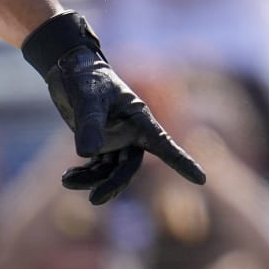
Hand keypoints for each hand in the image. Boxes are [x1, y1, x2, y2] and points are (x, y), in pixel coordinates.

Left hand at [22, 11, 205, 204]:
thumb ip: (89, 124)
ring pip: (111, 170)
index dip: (182, 162)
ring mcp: (116, 139)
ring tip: (67, 180)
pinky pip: (97, 167)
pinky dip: (85, 175)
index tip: (201, 180)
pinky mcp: (100, 143)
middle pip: (130, 167)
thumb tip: (86, 154)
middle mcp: (131, 132)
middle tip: (94, 200)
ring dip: (92, 180)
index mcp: (138, 118)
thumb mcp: (88, 98)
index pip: (164, 144)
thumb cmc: (86, 77)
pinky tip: (68, 177)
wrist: (71, 68)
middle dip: (114, 184)